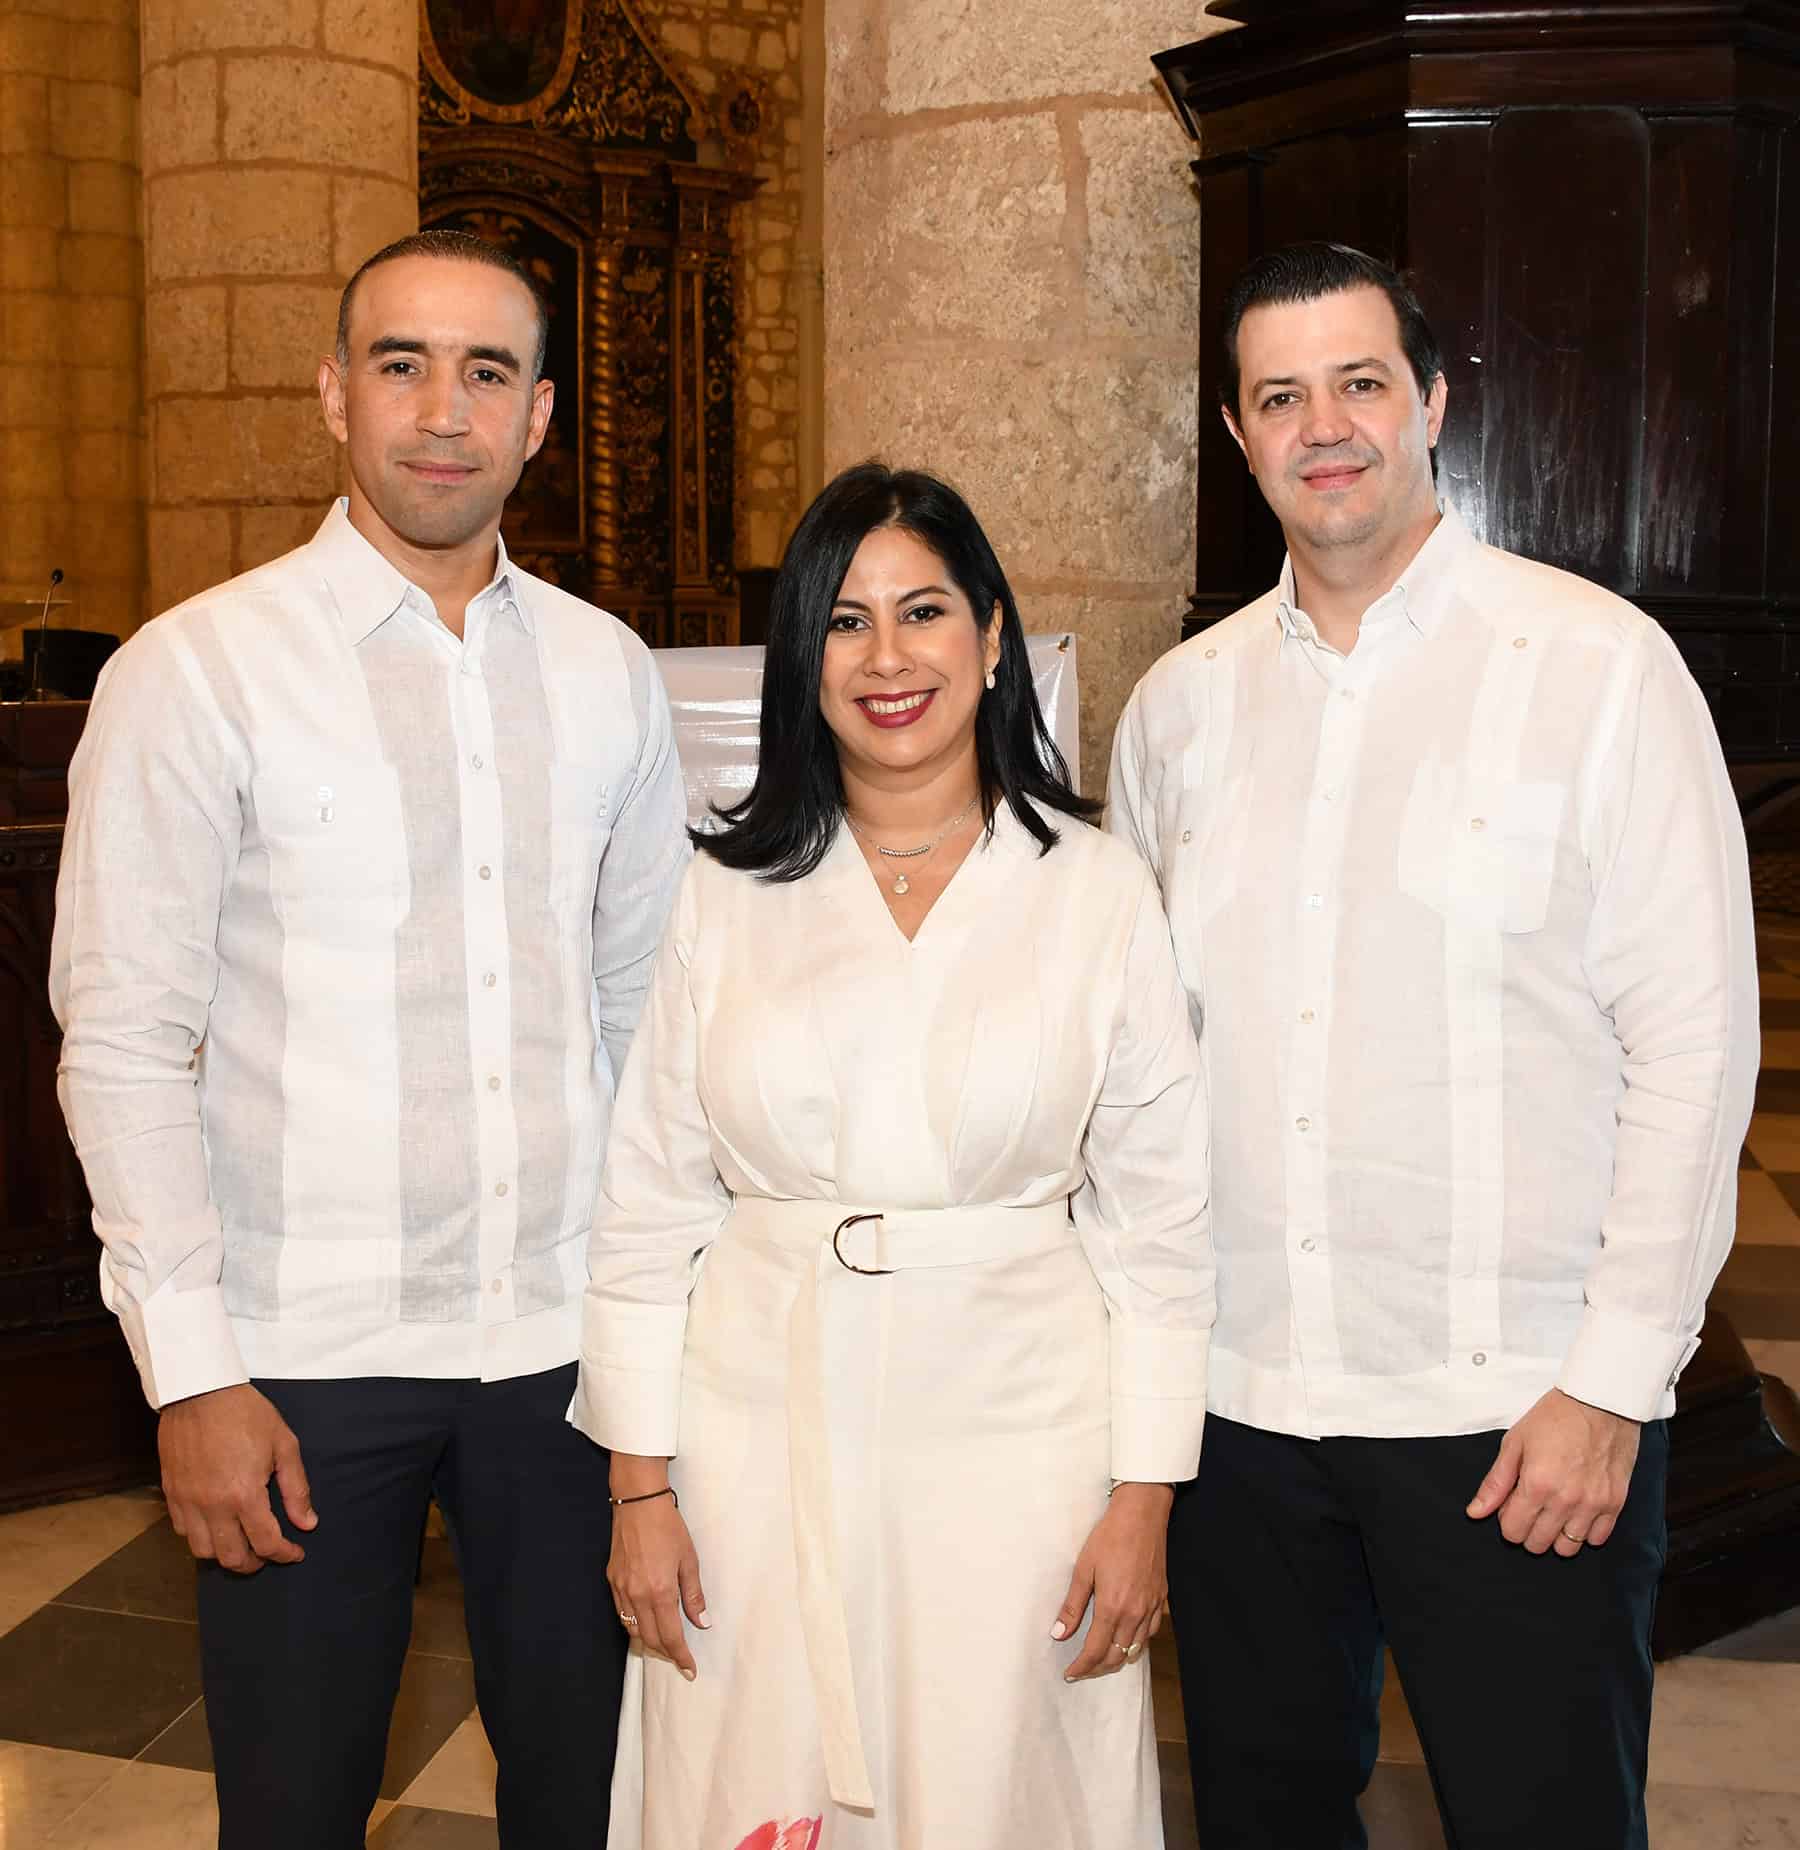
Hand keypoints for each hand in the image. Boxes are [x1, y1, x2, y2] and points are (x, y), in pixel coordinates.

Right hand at [159, 1383, 315, 1573]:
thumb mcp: (284, 1445)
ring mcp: (187, 1501)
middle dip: (254, 1563)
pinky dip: (200, 1537)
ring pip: (202, 1551)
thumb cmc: (246, 1414)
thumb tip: (307, 1523)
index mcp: (244, 1494)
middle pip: (231, 1557)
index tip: (295, 1553)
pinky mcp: (171, 1493)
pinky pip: (182, 1531)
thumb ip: (296, 1488)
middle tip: (268, 1554)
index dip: (284, 1554)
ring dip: (224, 1554)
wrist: (200, 1391)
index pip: (266, 1543)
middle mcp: (212, 1505)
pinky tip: (216, 1524)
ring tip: (242, 1543)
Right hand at [606, 1459, 707, 1680]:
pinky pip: (622, 1613)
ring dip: (649, 1642)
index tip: (690, 1669)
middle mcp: (637, 1595)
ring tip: (664, 1644)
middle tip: (680, 1657)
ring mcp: (621, 1589)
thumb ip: (694, 1595)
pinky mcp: (612, 1580)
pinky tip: (645, 1622)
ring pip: (633, 1630)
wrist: (638, 1503)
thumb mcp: (689, 1559)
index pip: (670, 1636)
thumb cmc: (668, 1527)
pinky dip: (634, 1625)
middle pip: (649, 1639)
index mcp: (659, 1592)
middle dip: (666, 1653)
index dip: (681, 1656)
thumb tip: (702, 1622)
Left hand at [1052, 1482, 1172, 1679]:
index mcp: (1113, 1608)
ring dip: (1117, 1659)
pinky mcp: (1161, 1599)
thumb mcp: (1083, 1569)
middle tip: (1081, 1668)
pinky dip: (1136, 1643)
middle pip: (1116, 1656)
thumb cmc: (1110, 1537)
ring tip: (1100, 1658)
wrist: (1142, 1515)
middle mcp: (1135, 1614)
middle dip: (1097, 1668)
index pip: (1096, 1651)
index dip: (1081, 1666)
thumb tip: (1058, 1634)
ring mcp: (1152, 1608)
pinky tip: (1126, 1638)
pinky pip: (1150, 1633)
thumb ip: (1072, 1606)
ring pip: (1135, 1648)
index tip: (1070, 1673)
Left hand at [1465, 1388, 1640, 1556]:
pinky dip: (1584, 1532)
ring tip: (1554, 1510)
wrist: (1600, 1402)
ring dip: (1555, 1535)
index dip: (1507, 1521)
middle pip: (1538, 1544)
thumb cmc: (1556, 1417)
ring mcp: (1593, 1505)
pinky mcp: (1615, 1504)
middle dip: (1528, 1530)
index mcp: (1536, 1485)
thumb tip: (1476, 1512)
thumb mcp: (1515, 1443)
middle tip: (1531, 1506)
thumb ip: (1495, 1482)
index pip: (1513, 1531)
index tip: (1511, 1506)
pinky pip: (1597, 1539)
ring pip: (1567, 1548)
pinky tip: (1576, 1511)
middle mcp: (1566, 1501)